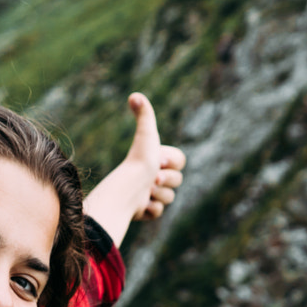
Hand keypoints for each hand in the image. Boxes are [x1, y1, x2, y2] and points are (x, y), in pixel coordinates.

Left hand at [82, 92, 187, 245]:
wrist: (126, 191)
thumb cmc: (138, 161)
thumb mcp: (146, 135)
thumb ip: (145, 114)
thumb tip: (134, 95)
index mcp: (154, 159)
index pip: (180, 162)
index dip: (172, 162)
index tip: (157, 161)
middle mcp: (151, 176)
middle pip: (178, 181)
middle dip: (167, 180)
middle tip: (151, 180)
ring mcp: (148, 194)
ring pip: (169, 198)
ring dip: (159, 195)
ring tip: (145, 192)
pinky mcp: (144, 211)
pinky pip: (158, 212)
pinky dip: (151, 209)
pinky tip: (140, 205)